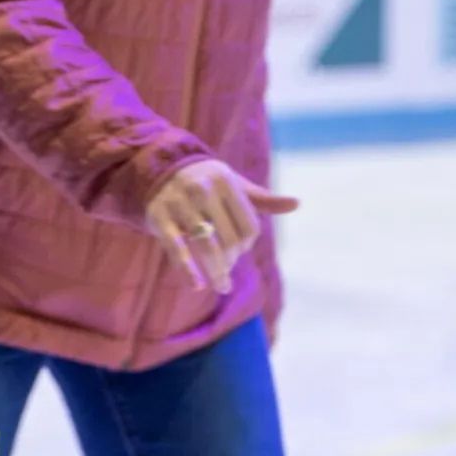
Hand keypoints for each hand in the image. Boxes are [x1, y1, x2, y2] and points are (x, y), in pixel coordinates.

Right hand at [145, 159, 298, 295]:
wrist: (161, 169)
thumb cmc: (206, 182)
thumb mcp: (233, 185)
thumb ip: (262, 199)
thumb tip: (297, 204)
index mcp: (226, 182)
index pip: (248, 225)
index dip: (247, 245)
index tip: (239, 253)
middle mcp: (202, 190)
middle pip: (229, 238)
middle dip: (232, 261)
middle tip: (227, 272)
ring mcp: (179, 204)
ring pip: (206, 246)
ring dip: (217, 271)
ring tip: (221, 286)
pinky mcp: (159, 217)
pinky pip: (176, 248)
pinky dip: (187, 269)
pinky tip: (197, 285)